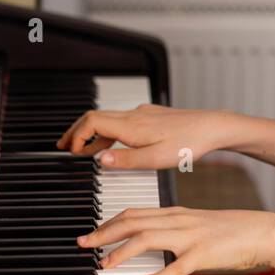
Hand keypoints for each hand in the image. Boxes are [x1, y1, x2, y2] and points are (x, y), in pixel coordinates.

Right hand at [55, 103, 233, 171]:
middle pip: (94, 117)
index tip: (70, 152)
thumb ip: (126, 160)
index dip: (76, 135)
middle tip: (61, 147)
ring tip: (80, 150)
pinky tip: (110, 145)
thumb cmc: (189, 144)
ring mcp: (142, 114)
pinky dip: (107, 132)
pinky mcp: (150, 116)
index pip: (92, 122)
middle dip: (75, 132)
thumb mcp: (156, 159)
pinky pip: (120, 121)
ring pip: (107, 119)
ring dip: (91, 133)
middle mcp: (134, 115)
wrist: (213, 127)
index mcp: (131, 126)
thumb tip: (98, 160)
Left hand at [77, 205, 274, 274]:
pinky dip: (156, 274)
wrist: (260, 231)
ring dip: (121, 252)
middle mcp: (178, 220)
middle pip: (132, 222)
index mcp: (175, 213)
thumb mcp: (196, 225)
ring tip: (105, 264)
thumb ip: (173, 232)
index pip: (133, 213)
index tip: (92, 234)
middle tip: (84, 244)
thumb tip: (149, 244)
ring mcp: (190, 236)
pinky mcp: (202, 254)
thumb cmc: (229, 231)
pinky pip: (175, 266)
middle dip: (103, 233)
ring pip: (147, 238)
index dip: (108, 223)